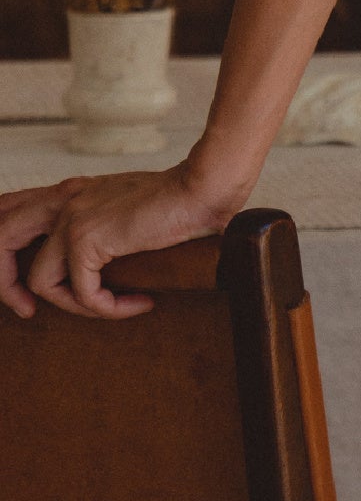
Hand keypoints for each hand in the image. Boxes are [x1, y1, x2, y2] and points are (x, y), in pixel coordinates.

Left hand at [0, 161, 242, 321]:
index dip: (5, 252)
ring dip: (73, 306)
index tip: (28, 287)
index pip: (9, 211)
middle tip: (27, 311)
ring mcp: (71, 218)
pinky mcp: (87, 239)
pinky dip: (109, 307)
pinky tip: (141, 302)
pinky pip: (82, 292)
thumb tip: (99, 270)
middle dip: (5, 284)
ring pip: (37, 279)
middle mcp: (62, 200)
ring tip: (111, 307)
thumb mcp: (127, 209)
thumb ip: (104, 228)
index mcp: (69, 192)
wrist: (202, 189)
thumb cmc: (181, 201)